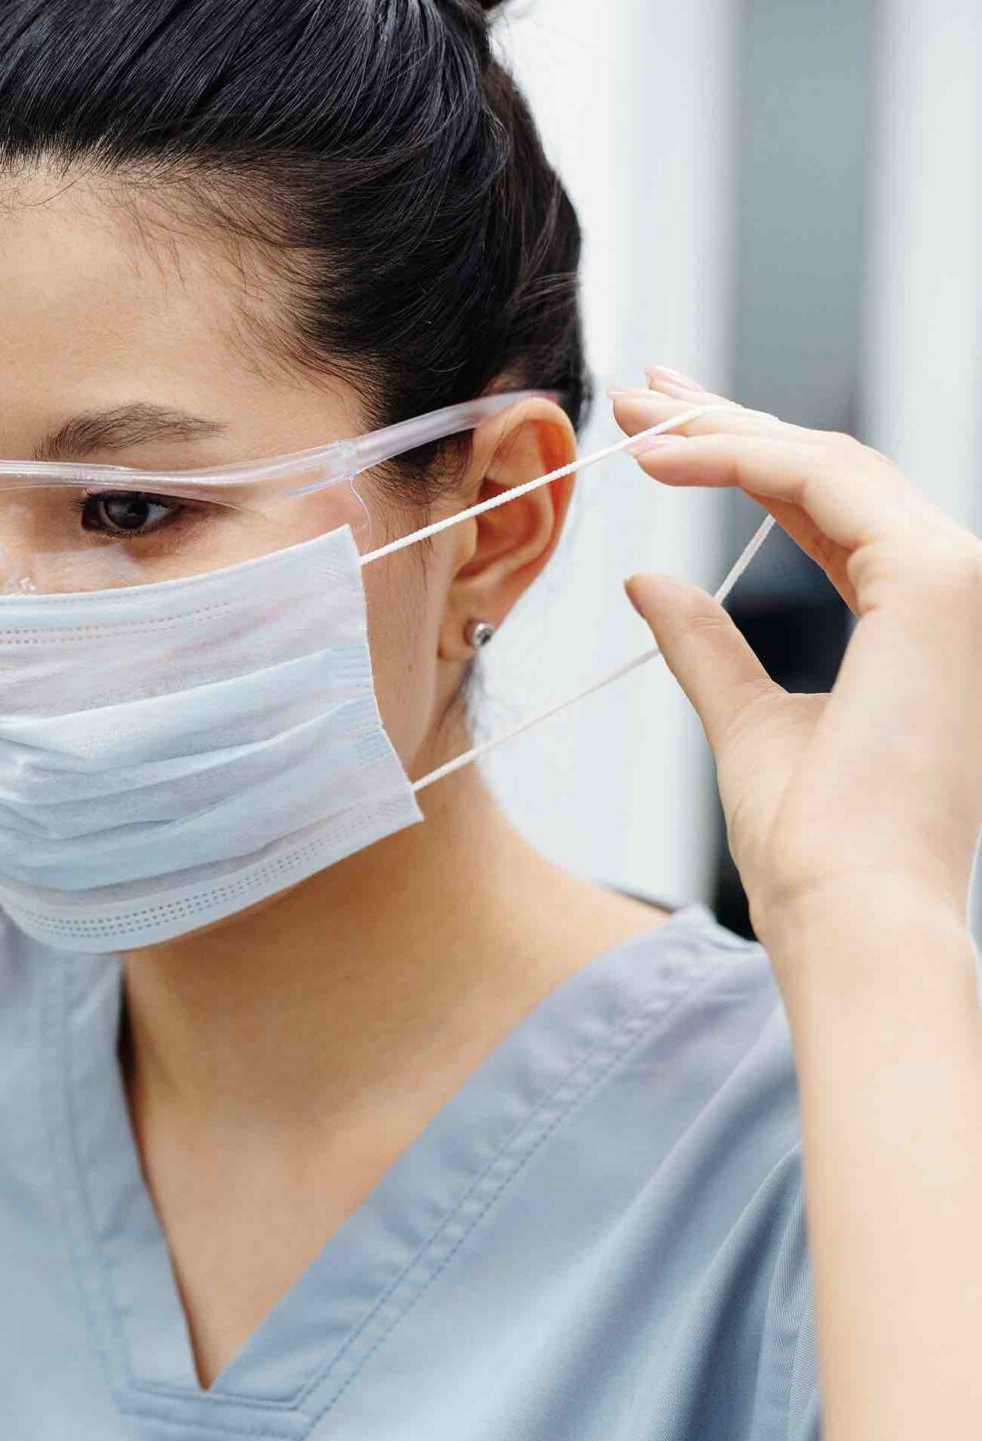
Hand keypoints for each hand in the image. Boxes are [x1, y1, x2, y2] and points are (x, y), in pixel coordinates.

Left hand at [617, 367, 981, 940]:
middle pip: (830, 471)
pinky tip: (661, 454)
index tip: (653, 438)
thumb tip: (650, 582)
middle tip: (639, 389)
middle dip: (727, 421)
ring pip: (828, 461)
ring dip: (722, 427)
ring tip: (632, 412)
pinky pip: (824, 479)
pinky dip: (737, 456)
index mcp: (918, 622)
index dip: (741, 460)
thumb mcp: (744, 720)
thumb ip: (705, 647)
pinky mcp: (939, 576)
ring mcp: (959, 576)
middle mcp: (955, 587)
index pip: (827, 511)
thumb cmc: (812, 846)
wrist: (848, 910)